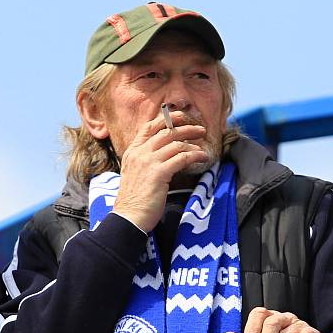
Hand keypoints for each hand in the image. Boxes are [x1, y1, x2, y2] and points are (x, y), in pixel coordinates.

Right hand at [113, 112, 207, 231]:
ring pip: (176, 143)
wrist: (128, 216)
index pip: (149, 127)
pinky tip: (202, 157)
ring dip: (193, 143)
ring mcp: (148, 162)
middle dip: (186, 128)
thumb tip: (164, 153)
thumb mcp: (134, 174)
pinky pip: (182, 158)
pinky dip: (195, 155)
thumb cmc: (133, 200)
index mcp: (132, 152)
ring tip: (203, 146)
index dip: (166, 119)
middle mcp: (139, 153)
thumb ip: (144, 160)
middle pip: (166, 132)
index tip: (181, 116)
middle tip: (200, 130)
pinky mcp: (159, 173)